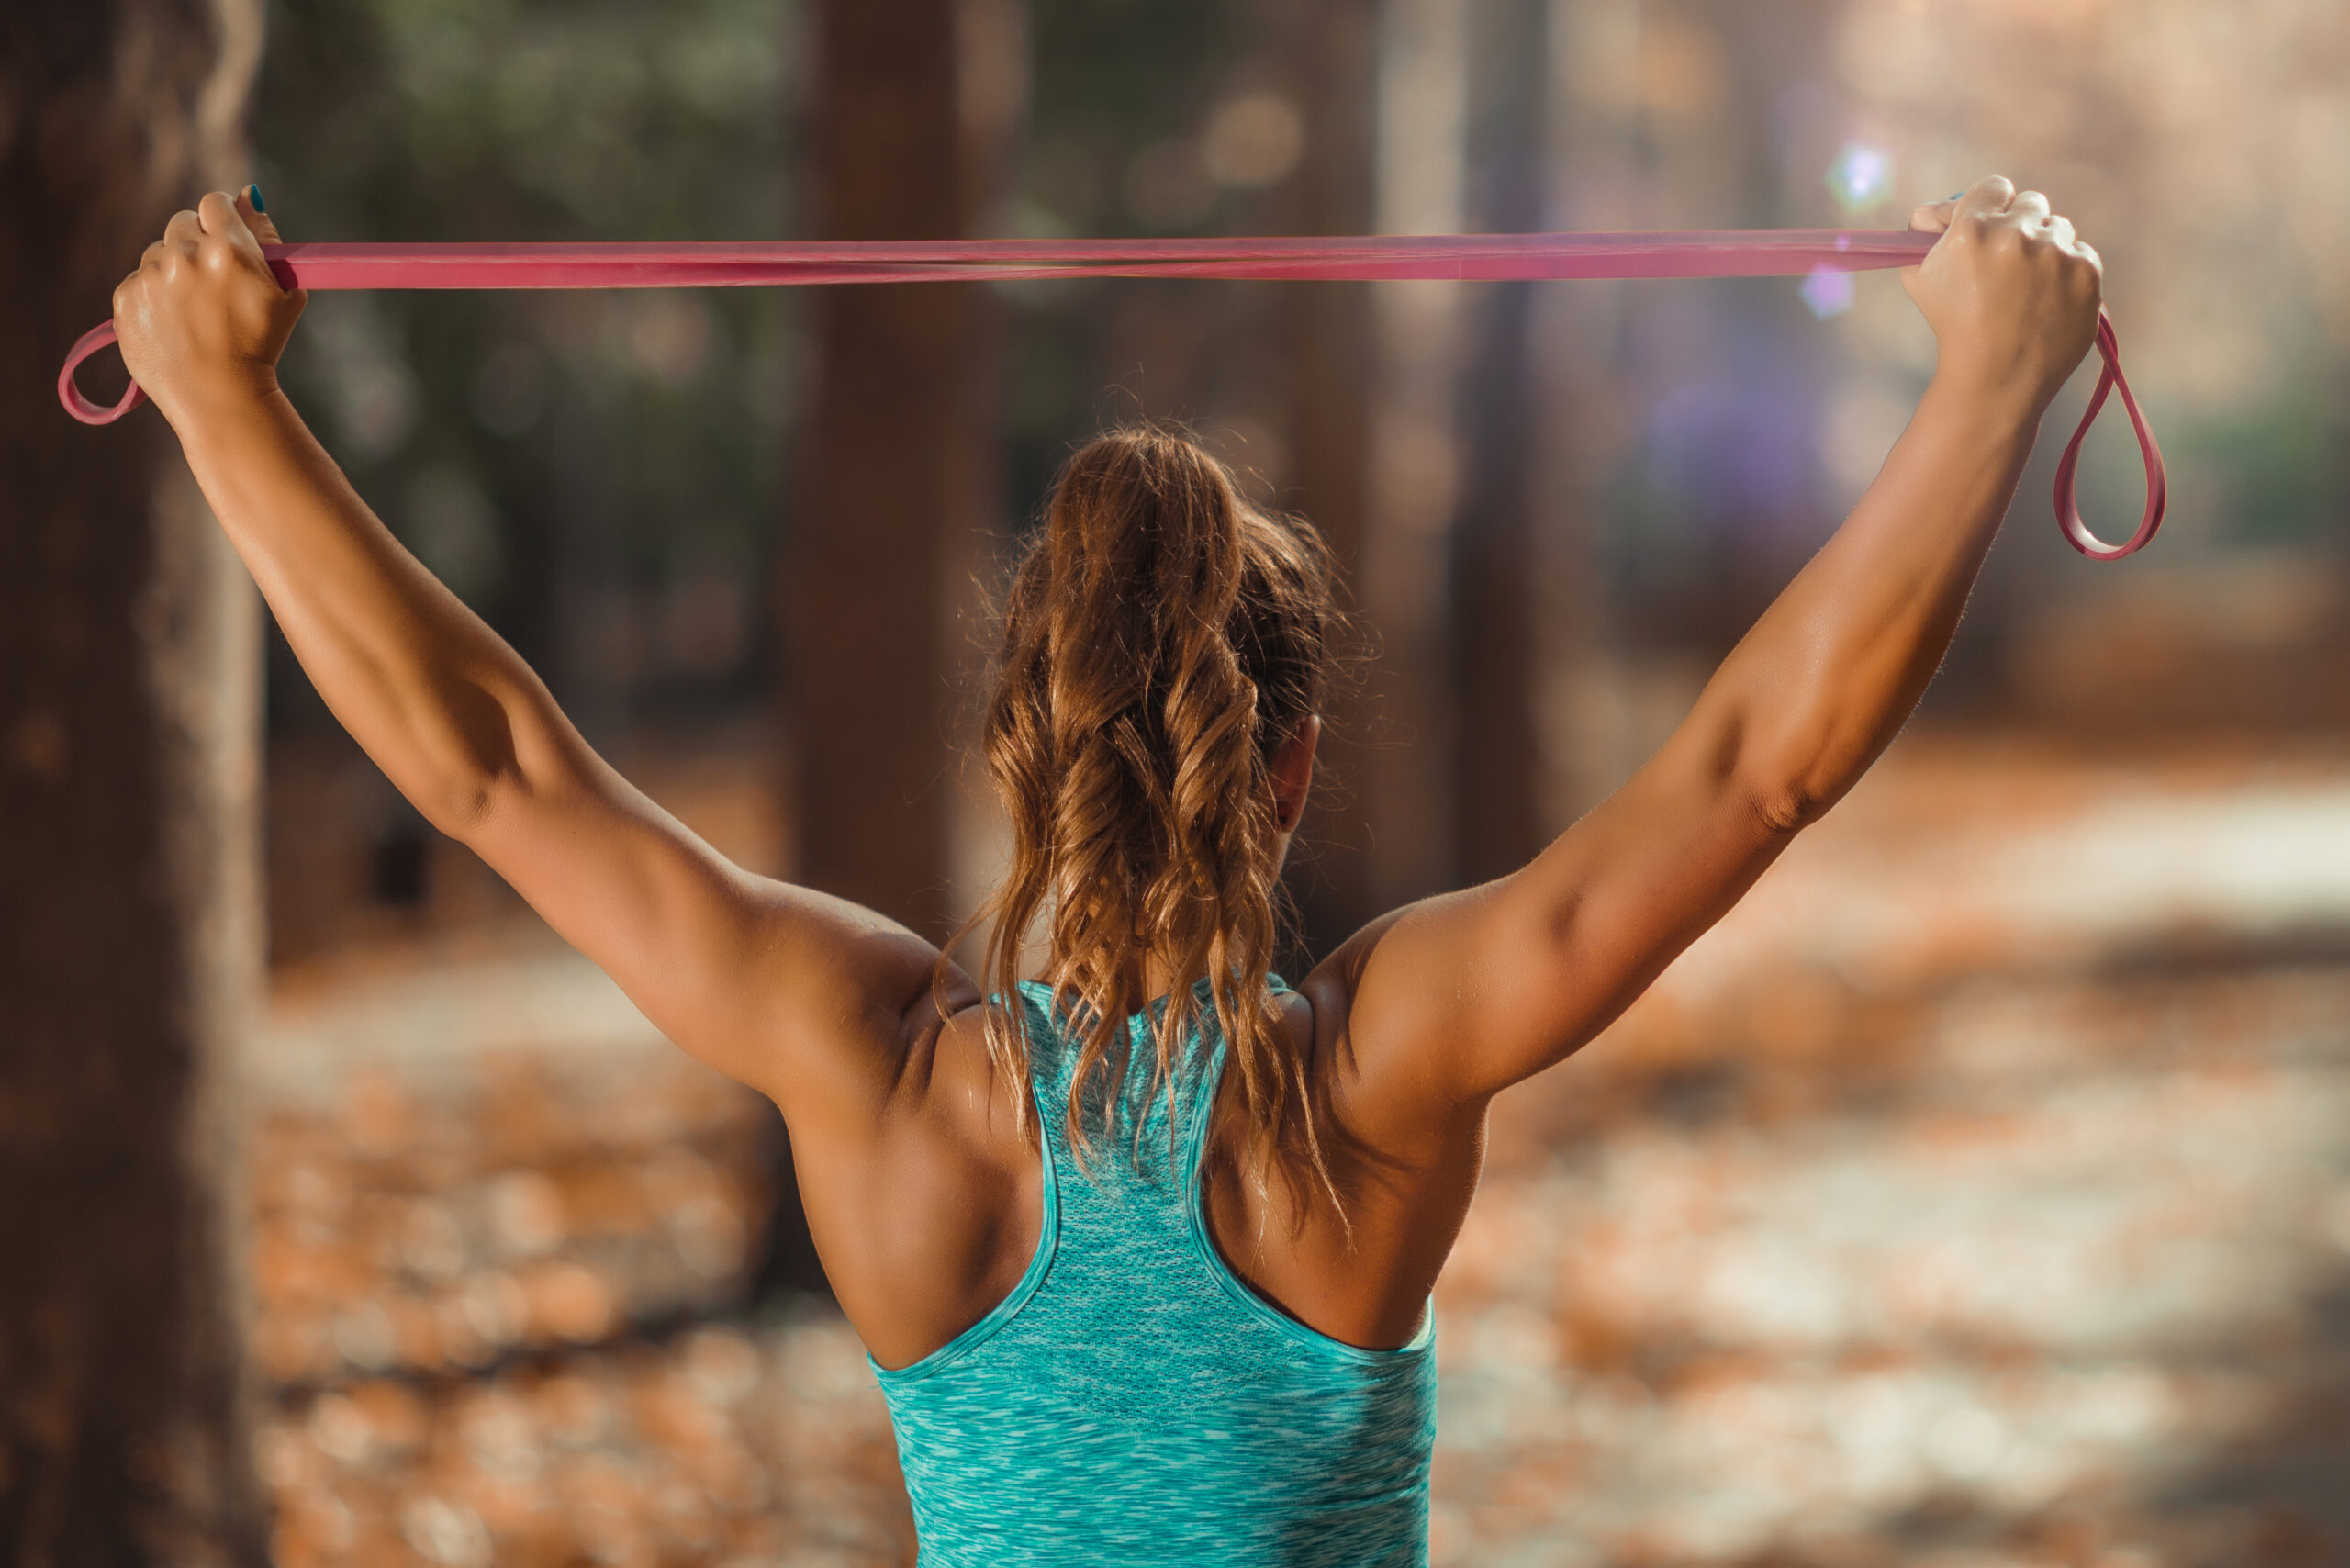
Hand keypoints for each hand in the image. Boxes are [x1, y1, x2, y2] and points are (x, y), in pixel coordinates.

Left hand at [111, 187, 304, 425]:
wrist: (218, 396)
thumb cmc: (260, 346)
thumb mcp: (285, 293)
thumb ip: (269, 240)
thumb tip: (249, 198)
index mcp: (228, 248)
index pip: (215, 202)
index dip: (223, 218)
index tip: (226, 237)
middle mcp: (184, 255)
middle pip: (183, 221)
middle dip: (196, 241)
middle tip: (212, 279)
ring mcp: (151, 277)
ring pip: (158, 253)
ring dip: (174, 270)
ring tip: (193, 310)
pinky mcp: (126, 299)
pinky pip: (138, 281)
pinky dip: (153, 297)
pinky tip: (174, 324)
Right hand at [1901, 176, 2101, 415]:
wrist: (1996, 377)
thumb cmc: (1952, 328)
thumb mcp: (1921, 280)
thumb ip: (1924, 236)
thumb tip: (1932, 212)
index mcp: (1972, 228)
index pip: (1993, 188)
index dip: (1991, 205)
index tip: (1990, 223)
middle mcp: (2017, 233)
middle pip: (2030, 203)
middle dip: (2020, 225)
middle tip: (2009, 258)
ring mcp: (2056, 252)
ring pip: (2058, 229)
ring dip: (2045, 248)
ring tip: (2028, 287)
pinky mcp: (2087, 272)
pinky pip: (2080, 254)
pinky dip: (2066, 272)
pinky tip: (2047, 300)